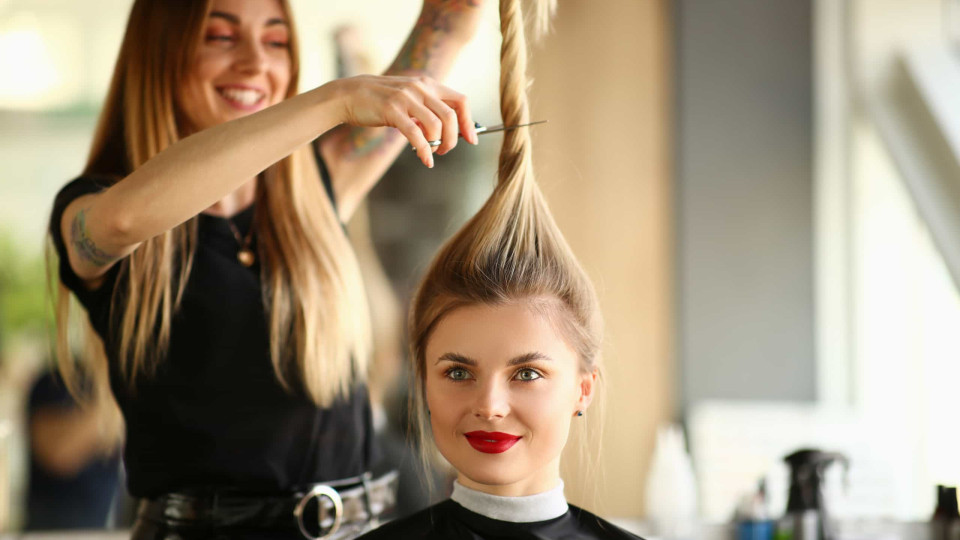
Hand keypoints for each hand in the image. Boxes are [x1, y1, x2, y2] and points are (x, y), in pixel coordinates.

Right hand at [330, 74, 477, 166]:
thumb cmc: (380, 101)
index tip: (471, 139)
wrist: (349, 95)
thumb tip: (448, 130)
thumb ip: (427, 109)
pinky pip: (416, 134)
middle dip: (454, 139)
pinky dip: (424, 150)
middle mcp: (420, 88)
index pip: (460, 101)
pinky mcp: (392, 111)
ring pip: (436, 125)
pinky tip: (425, 160)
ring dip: (439, 145)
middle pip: (451, 116)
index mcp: (427, 84)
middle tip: (445, 151)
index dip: (469, 122)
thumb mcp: (408, 98)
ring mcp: (406, 98)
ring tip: (433, 154)